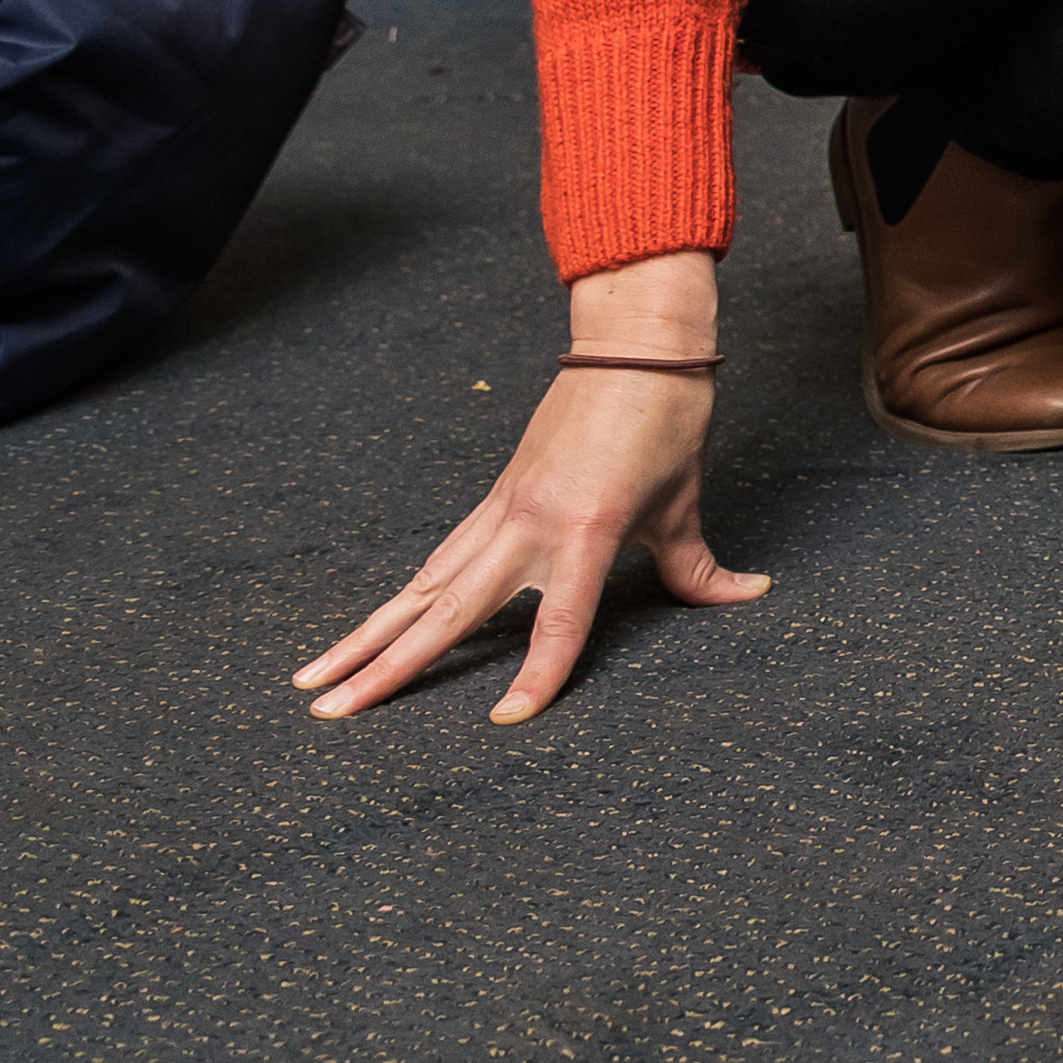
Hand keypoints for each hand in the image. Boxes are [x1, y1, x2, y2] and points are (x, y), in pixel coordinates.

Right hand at [296, 257, 762, 725]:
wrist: (636, 344)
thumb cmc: (669, 419)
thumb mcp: (686, 502)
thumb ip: (699, 566)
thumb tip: (749, 594)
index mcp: (585, 530)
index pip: (556, 624)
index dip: (537, 675)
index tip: (506, 719)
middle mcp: (528, 524)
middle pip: (448, 611)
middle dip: (387, 666)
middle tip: (328, 713)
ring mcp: (503, 509)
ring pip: (424, 585)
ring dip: (368, 632)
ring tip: (312, 678)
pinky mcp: (496, 496)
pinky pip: (442, 557)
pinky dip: (406, 595)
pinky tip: (372, 627)